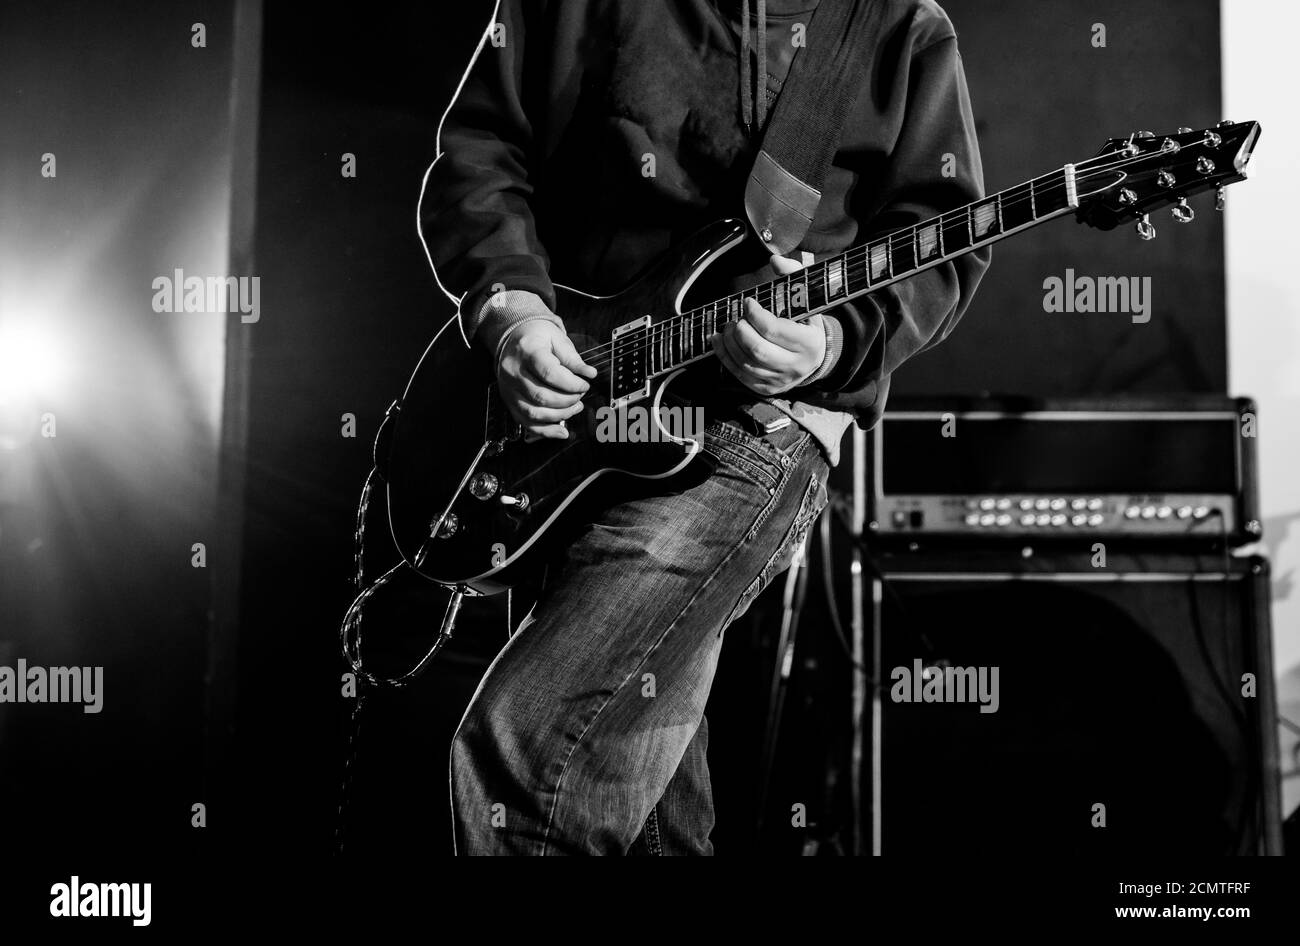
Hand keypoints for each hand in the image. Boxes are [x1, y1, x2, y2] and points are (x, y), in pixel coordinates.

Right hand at [496, 319, 596, 439]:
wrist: (512, 338)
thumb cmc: (536, 337)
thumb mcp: (556, 338)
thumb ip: (572, 358)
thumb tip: (589, 374)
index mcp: (527, 351)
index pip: (549, 373)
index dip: (571, 384)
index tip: (585, 385)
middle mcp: (513, 372)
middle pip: (541, 396)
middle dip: (567, 400)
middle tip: (580, 395)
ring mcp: (509, 389)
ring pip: (534, 413)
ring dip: (559, 416)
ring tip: (575, 408)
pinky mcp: (509, 401)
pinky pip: (526, 422)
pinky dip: (545, 431)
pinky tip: (561, 431)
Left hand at [711, 254, 825, 395]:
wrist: (815, 357)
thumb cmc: (806, 322)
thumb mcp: (807, 298)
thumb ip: (794, 275)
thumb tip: (774, 260)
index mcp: (809, 342)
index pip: (773, 329)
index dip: (755, 314)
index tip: (748, 303)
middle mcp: (796, 365)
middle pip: (757, 349)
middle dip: (740, 330)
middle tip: (736, 318)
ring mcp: (780, 380)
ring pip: (746, 363)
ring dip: (729, 342)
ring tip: (728, 327)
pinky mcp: (765, 389)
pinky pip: (738, 374)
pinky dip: (723, 356)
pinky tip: (718, 340)